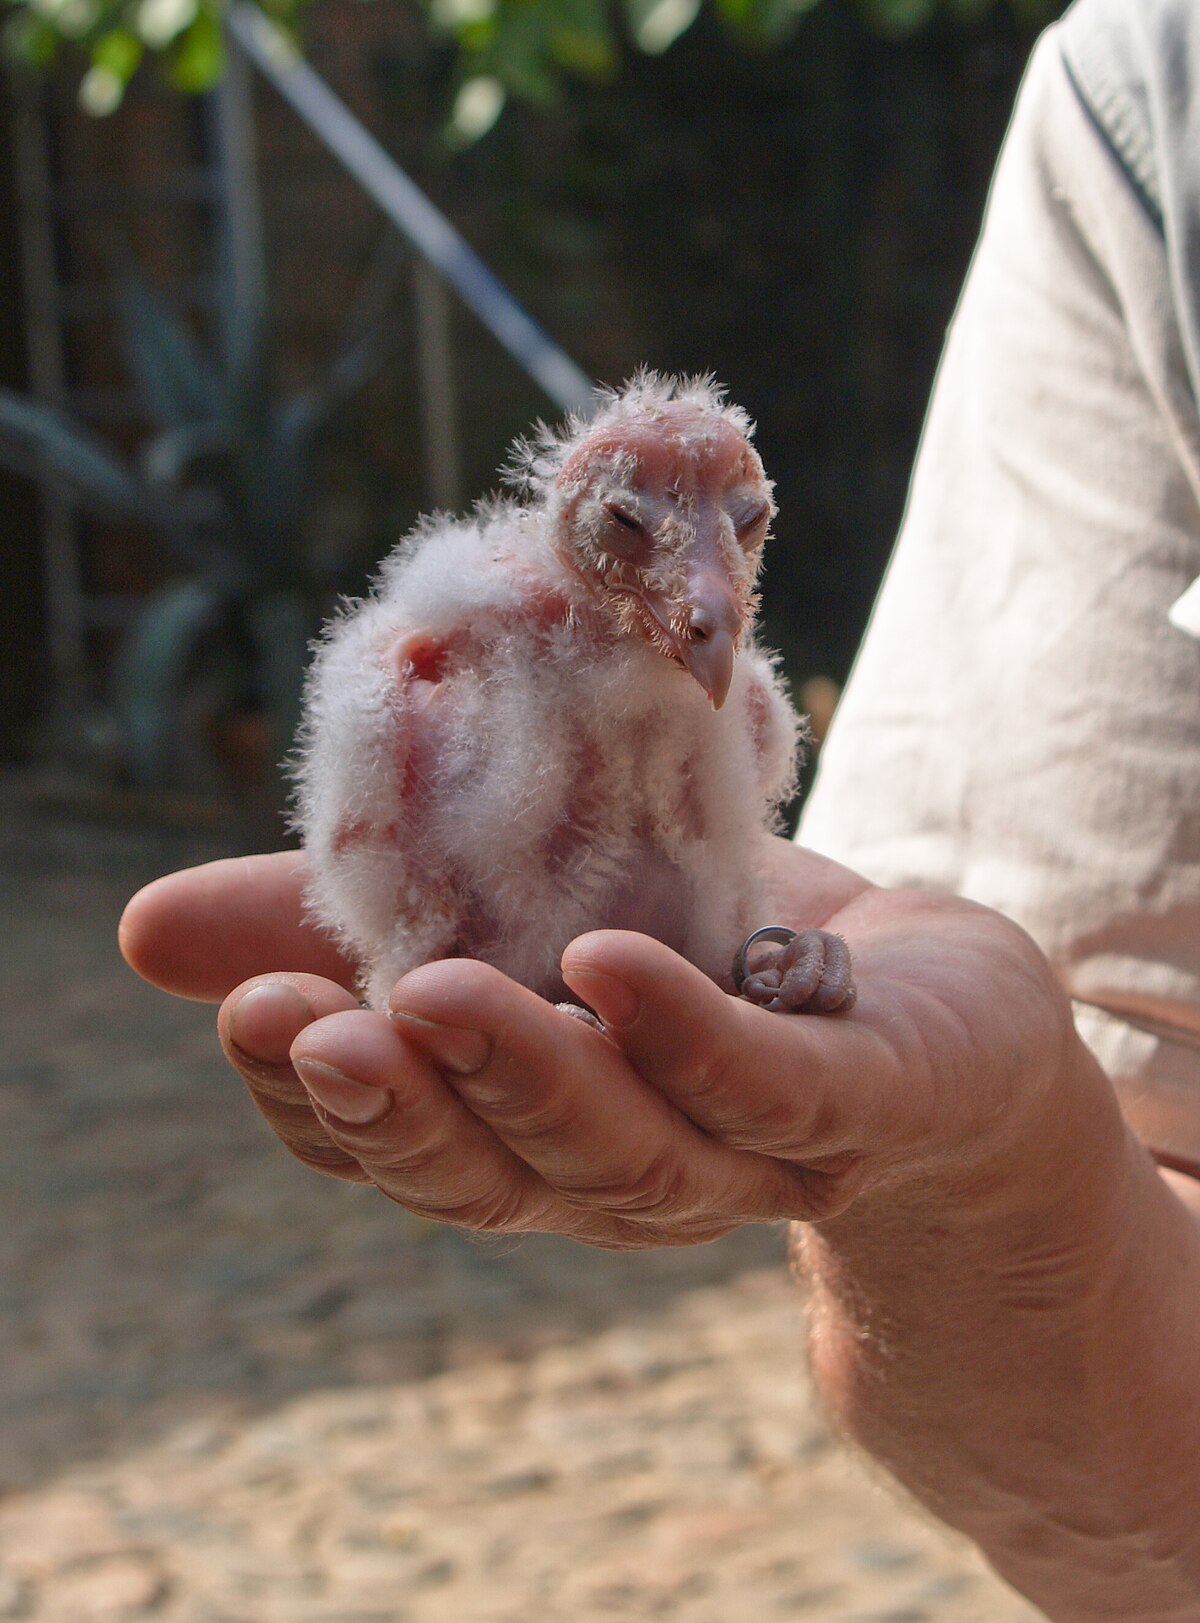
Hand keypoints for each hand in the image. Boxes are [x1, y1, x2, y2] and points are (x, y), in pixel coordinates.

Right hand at [121, 839, 1199, 1612]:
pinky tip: (607, 964)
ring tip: (432, 996)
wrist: (930, 1003)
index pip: (408, 1146)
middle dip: (401, 1110)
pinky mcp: (864, 1097)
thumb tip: (147, 931)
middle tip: (311, 1029)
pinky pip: (771, 1082)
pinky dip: (687, 1034)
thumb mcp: (515, 913)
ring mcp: (750, 1152)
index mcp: (534, 1137)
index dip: (321, 1100)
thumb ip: (354, 917)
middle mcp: (629, 1175)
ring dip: (523, 1077)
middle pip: (500, 1175)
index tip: (248, 1012)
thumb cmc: (707, 957)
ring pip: (626, 1151)